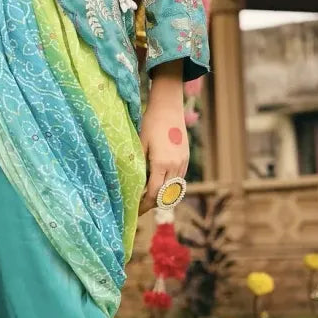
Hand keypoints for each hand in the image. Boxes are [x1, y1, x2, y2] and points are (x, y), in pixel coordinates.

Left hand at [138, 65, 187, 215]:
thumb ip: (138, 164)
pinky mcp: (186, 158)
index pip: (153, 193)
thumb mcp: (140, 144)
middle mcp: (174, 166)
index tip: (135, 209)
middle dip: (152, 204)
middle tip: (140, 208)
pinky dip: (170, 187)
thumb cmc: (150, 123)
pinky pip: (179, 179)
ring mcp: (182, 162)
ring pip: (174, 189)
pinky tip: (160, 186)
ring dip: (162, 196)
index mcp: (161, 163)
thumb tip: (131, 183)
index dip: (144, 204)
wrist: (169, 108)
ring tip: (148, 199)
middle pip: (164, 195)